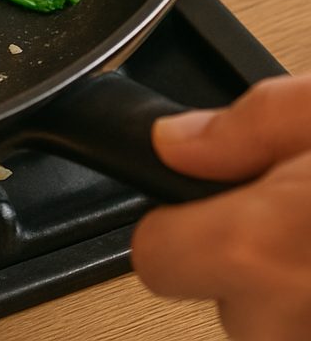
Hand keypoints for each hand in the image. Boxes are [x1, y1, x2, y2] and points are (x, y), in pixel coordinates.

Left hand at [131, 74, 310, 340]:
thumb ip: (244, 127)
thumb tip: (174, 142)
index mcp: (260, 251)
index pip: (153, 259)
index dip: (170, 225)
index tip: (195, 202)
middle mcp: (291, 318)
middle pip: (223, 298)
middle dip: (250, 259)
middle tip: (294, 207)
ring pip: (278, 320)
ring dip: (294, 284)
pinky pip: (309, 321)